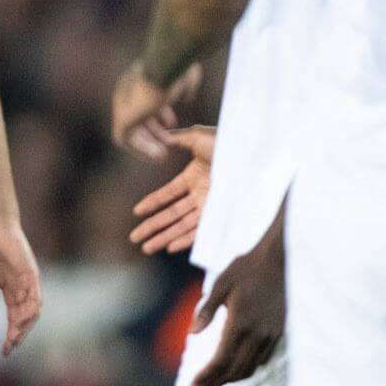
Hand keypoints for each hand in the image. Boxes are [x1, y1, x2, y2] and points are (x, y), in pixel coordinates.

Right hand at [0, 223, 42, 355]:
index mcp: (12, 295)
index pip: (14, 321)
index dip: (10, 337)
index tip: (4, 352)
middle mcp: (24, 292)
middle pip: (26, 320)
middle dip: (19, 335)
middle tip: (9, 347)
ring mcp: (30, 284)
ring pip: (33, 311)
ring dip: (24, 325)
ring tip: (14, 336)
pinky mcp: (32, 275)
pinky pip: (35, 295)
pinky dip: (30, 308)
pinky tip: (21, 318)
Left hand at [111, 61, 200, 156]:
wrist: (165, 67)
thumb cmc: (179, 68)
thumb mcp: (185, 76)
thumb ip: (186, 87)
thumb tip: (188, 98)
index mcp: (138, 81)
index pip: (145, 102)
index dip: (160, 114)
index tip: (172, 124)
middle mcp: (127, 93)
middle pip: (138, 117)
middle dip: (154, 132)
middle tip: (168, 144)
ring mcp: (122, 105)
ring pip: (131, 130)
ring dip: (147, 144)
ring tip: (162, 155)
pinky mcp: (122, 118)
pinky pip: (124, 139)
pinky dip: (140, 148)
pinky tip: (156, 155)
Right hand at [126, 127, 216, 254]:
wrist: (251, 154)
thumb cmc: (228, 143)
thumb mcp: (197, 137)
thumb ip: (177, 139)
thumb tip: (160, 137)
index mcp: (194, 176)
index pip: (168, 194)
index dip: (152, 202)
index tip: (136, 211)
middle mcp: (200, 194)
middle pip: (171, 214)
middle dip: (152, 227)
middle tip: (134, 238)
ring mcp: (209, 206)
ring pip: (181, 226)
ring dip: (163, 237)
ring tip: (146, 248)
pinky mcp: (220, 215)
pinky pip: (199, 231)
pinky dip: (185, 240)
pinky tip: (170, 247)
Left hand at [189, 216, 287, 385]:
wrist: (282, 259)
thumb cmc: (247, 268)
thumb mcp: (221, 283)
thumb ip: (206, 310)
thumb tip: (191, 333)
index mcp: (239, 323)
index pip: (221, 361)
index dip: (206, 378)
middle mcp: (257, 334)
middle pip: (235, 371)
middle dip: (215, 384)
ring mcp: (271, 334)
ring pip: (251, 368)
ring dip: (231, 378)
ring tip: (214, 382)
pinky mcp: (280, 331)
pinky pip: (264, 358)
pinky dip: (248, 367)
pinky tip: (238, 365)